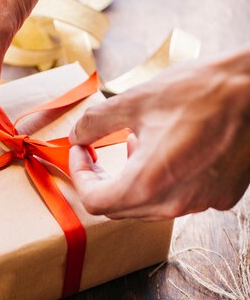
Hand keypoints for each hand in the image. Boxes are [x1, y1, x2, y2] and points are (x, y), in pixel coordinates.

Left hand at [69, 49, 249, 219]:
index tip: (81, 153)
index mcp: (148, 184)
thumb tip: (77, 134)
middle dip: (104, 180)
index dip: (80, 176)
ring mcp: (201, 203)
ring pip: (150, 206)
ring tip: (138, 144)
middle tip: (100, 152)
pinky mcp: (222, 196)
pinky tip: (171, 151)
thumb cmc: (203, 91)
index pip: (95, 201)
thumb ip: (97, 122)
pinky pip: (181, 199)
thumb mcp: (137, 100)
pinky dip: (165, 182)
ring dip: (133, 181)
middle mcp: (174, 203)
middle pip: (121, 208)